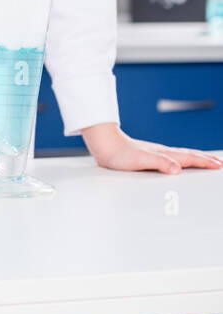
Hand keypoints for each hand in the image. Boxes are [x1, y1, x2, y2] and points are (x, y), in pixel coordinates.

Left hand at [81, 122, 222, 172]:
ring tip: (206, 160)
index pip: (190, 158)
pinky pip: (171, 158)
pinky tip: (177, 162)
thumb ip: (160, 163)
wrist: (102, 144)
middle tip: (220, 163)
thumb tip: (177, 169)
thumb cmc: (118, 154)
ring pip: (181, 155)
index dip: (205, 162)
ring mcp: (155, 153)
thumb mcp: (140, 161)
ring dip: (196, 158)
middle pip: (189, 155)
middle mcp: (162, 152)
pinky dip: (181, 160)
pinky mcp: (147, 156)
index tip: (219, 165)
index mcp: (164, 154)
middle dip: (206, 159)